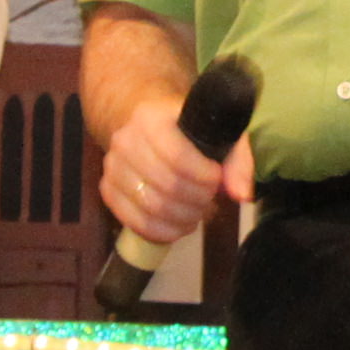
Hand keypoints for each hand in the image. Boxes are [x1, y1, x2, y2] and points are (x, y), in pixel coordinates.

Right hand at [99, 105, 254, 251]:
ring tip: (197, 212)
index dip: (204, 177)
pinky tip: (179, 226)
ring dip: (182, 218)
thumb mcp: (219, 134)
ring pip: (151, 207)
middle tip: (209, 199)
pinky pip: (135, 222)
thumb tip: (242, 195)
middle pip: (166, 186)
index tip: (216, 180)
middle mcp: (125, 140)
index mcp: (151, 118)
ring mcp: (112, 166)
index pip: (178, 157)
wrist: (148, 127)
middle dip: (196, 200)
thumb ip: (238, 161)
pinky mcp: (107, 190)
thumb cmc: (189, 131)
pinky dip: (163, 232)